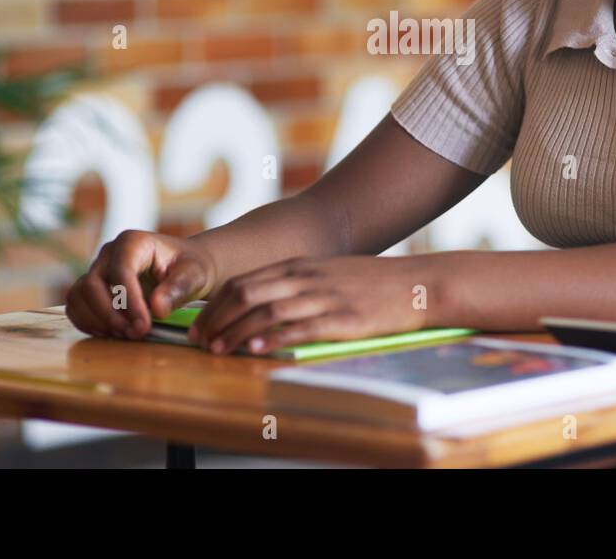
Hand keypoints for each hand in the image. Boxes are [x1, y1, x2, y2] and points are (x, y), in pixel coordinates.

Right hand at [65, 230, 217, 338]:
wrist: (185, 271)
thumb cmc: (190, 269)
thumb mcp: (194, 275)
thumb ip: (178, 288)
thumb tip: (157, 308)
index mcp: (133, 243)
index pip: (121, 271)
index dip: (129, 302)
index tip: (144, 326)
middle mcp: (109, 253)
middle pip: (91, 284)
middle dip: (110, 314)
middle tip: (135, 334)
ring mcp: (98, 269)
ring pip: (78, 296)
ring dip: (97, 320)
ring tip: (125, 335)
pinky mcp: (92, 288)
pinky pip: (75, 306)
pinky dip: (88, 323)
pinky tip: (112, 333)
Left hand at [190, 255, 439, 354]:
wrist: (418, 284)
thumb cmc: (373, 283)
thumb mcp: (328, 274)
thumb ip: (297, 285)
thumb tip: (263, 304)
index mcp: (300, 266)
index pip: (244, 282)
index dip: (215, 304)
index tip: (197, 325)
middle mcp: (307, 278)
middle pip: (247, 294)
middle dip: (216, 319)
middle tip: (200, 341)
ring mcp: (325, 297)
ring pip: (268, 311)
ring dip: (237, 331)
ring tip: (219, 349)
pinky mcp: (344, 319)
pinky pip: (301, 328)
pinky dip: (274, 338)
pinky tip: (257, 349)